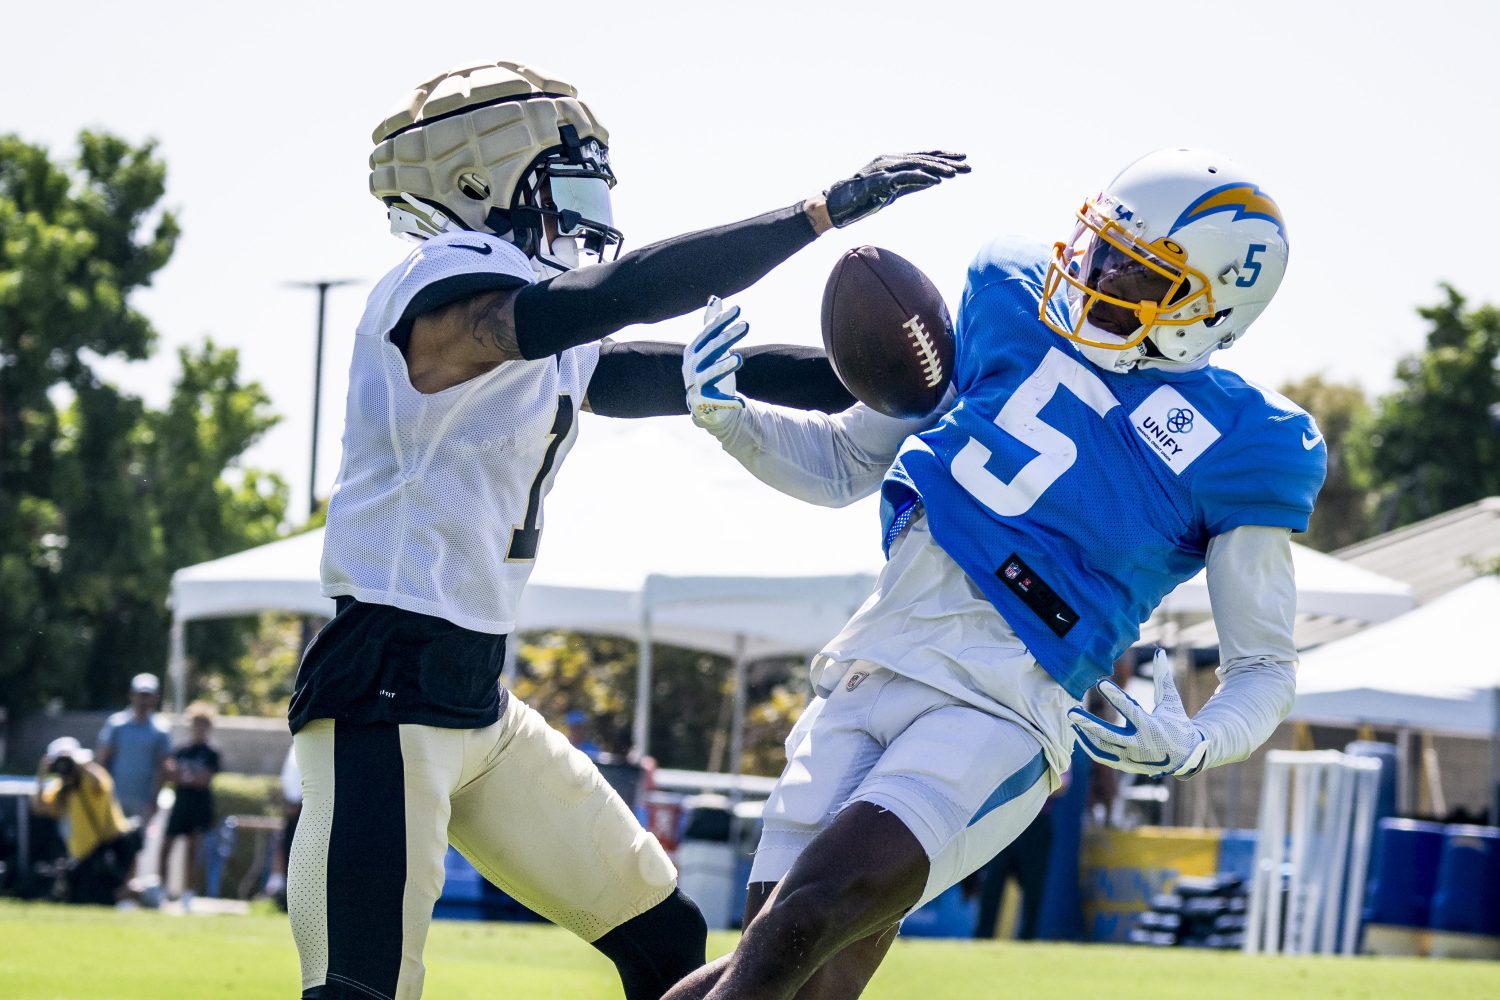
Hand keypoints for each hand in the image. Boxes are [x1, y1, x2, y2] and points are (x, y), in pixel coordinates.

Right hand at [683, 296, 748, 428]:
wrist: (701, 403)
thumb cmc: (708, 369)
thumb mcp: (709, 347)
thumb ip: (712, 324)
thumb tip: (715, 298)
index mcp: (693, 350)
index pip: (708, 331)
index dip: (722, 320)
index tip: (738, 309)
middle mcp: (693, 365)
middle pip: (712, 349)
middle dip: (728, 336)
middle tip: (746, 325)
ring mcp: (697, 384)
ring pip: (711, 373)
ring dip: (724, 366)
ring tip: (739, 359)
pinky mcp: (705, 402)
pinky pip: (718, 401)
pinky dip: (729, 402)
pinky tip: (741, 403)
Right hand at [824, 151, 969, 227]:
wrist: (838, 205)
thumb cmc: (863, 199)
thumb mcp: (893, 190)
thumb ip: (911, 183)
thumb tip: (931, 181)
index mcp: (894, 160)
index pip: (924, 156)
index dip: (944, 156)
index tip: (962, 160)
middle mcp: (890, 160)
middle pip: (924, 158)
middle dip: (947, 162)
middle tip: (967, 166)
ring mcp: (884, 169)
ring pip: (916, 165)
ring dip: (937, 169)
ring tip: (955, 174)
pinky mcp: (879, 181)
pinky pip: (904, 178)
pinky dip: (921, 178)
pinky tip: (935, 181)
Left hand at [1068, 650, 1207, 777]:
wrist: (1185, 756)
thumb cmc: (1177, 723)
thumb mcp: (1171, 701)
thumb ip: (1163, 677)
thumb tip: (1158, 651)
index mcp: (1151, 727)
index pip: (1129, 709)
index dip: (1114, 696)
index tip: (1100, 683)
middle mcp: (1139, 744)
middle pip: (1109, 735)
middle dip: (1089, 724)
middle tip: (1071, 712)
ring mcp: (1131, 757)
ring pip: (1102, 748)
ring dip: (1085, 735)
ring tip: (1073, 720)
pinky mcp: (1125, 764)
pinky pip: (1102, 756)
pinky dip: (1089, 746)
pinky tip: (1079, 732)